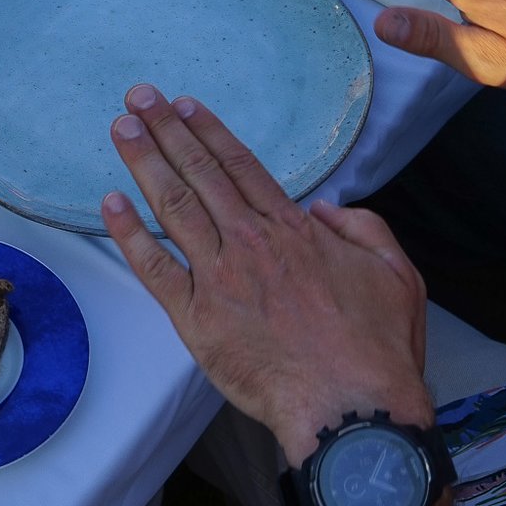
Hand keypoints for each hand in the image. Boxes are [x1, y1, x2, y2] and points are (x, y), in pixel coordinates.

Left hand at [101, 84, 430, 461]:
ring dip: (145, 163)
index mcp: (294, 230)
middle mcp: (251, 244)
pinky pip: (153, 270)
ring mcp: (220, 279)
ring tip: (122, 129)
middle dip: (167, 131)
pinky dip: (129, 235)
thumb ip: (362, 228)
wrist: (351, 408)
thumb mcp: (395, 272)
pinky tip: (110, 204)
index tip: (184, 105)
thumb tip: (325, 209)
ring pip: (174, 207)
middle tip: (137, 97)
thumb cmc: (377, 349)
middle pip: (201, 174)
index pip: (241, 166)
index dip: (209, 131)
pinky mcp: (196, 320)